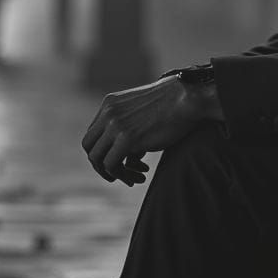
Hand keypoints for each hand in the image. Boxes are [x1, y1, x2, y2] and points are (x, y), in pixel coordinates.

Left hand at [81, 75, 201, 185]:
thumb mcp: (143, 112)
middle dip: (101, 165)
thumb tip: (129, 158)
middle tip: (118, 174)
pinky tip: (142, 176)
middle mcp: (109, 113)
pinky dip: (124, 175)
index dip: (104, 151)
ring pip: (98, 159)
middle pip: (89, 147)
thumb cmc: (174, 105)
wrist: (188, 99)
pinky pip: (112, 165)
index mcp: (110, 103)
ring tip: (133, 179)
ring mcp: (115, 125)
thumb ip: (129, 128)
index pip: (93, 133)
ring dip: (114, 173)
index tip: (120, 160)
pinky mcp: (127, 138)